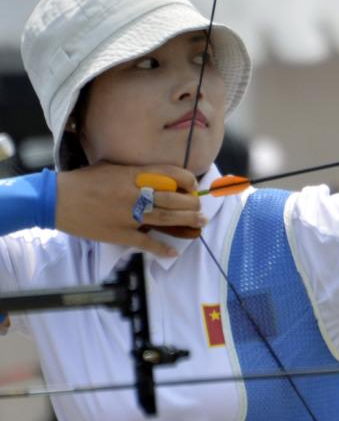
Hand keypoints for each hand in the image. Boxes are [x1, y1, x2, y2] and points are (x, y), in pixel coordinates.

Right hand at [55, 163, 204, 256]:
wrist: (56, 199)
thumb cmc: (84, 181)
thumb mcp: (112, 168)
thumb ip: (136, 171)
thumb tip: (160, 175)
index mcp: (132, 174)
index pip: (170, 174)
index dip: (187, 181)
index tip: (192, 186)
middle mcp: (134, 193)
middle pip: (173, 199)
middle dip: (191, 204)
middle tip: (200, 208)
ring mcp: (128, 215)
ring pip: (165, 219)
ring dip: (187, 222)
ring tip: (200, 222)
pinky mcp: (120, 234)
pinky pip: (146, 243)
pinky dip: (162, 248)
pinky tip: (174, 252)